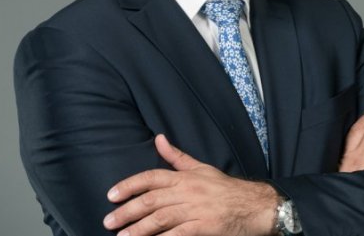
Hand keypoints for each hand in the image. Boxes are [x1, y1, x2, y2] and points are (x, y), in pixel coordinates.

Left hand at [104, 134, 278, 235]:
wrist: (255, 205)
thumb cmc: (225, 188)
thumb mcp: (201, 168)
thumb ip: (176, 157)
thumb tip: (158, 138)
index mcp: (185, 177)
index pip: (151, 178)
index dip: (129, 186)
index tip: (111, 196)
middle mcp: (187, 191)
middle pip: (151, 200)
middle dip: (127, 211)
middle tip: (109, 221)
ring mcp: (196, 210)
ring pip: (161, 218)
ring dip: (139, 229)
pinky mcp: (204, 227)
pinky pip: (179, 234)